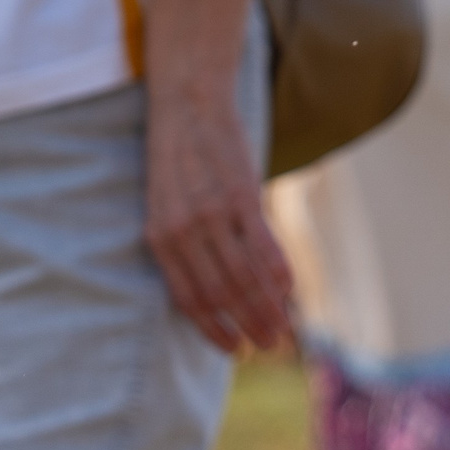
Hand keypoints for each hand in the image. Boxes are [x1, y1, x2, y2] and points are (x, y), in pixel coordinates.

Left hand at [146, 87, 294, 351]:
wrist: (187, 100)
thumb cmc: (178, 154)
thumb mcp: (168, 201)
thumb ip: (187, 240)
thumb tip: (217, 282)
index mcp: (158, 235)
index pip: (188, 296)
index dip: (212, 327)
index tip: (232, 349)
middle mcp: (182, 229)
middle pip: (220, 292)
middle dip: (246, 325)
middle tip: (268, 346)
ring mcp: (212, 213)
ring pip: (244, 276)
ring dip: (267, 308)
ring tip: (283, 330)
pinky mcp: (240, 195)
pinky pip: (264, 246)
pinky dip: (280, 273)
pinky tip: (291, 290)